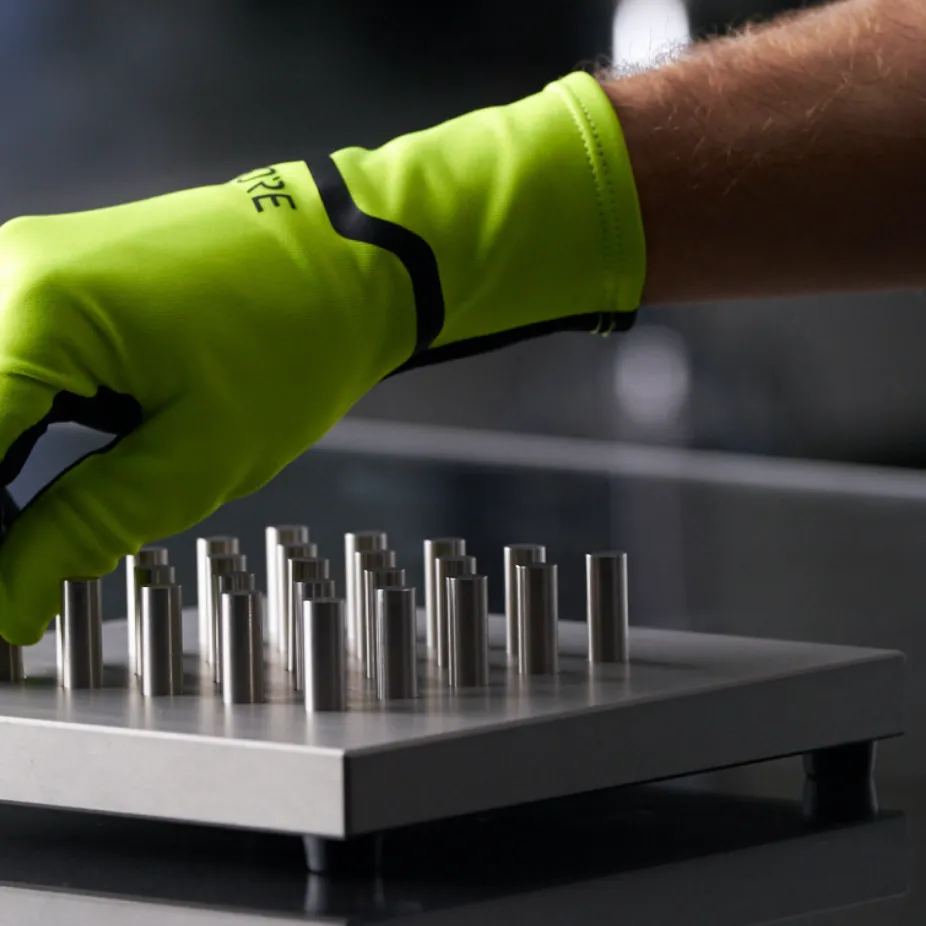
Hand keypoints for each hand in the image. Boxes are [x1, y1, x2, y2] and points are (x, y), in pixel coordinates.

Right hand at [0, 71, 644, 642]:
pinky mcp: (57, 277)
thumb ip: (86, 527)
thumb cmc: (296, 341)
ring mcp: (29, 267)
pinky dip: (12, 430)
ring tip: (36, 538)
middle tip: (22, 576)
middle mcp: (10, 273)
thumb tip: (8, 598)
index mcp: (37, 316)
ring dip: (0, 473)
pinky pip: (6, 363)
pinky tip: (36, 483)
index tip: (6, 600)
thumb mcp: (198, 458)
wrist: (347, 256)